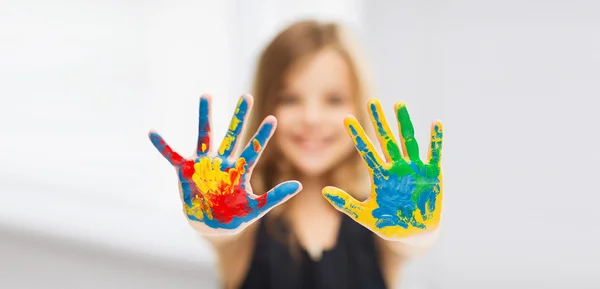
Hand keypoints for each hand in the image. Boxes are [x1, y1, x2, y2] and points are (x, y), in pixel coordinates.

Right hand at [149, 94, 301, 234]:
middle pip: (233, 135)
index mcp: (239, 170)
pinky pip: (172, 155)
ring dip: (206, 116)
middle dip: (239, 117)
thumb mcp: (256, 207)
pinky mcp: (186, 172)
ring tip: (207, 94)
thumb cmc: (234, 215)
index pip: (254, 149)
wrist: (211, 226)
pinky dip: (162, 145)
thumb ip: (275, 197)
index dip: (263, 135)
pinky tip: (152, 132)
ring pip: (205, 136)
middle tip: (247, 96)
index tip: (274, 118)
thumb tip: (298, 185)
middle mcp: (223, 162)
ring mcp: (204, 165)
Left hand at [322, 99, 442, 240]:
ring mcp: (414, 168)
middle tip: (371, 101)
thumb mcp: (364, 215)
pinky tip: (436, 123)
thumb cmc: (390, 224)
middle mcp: (397, 167)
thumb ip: (345, 203)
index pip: (366, 150)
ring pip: (408, 140)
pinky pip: (434, 154)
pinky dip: (436, 140)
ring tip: (398, 104)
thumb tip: (324, 191)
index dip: (357, 135)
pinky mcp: (432, 174)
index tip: (346, 119)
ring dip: (404, 123)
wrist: (415, 235)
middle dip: (379, 121)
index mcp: (381, 175)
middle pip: (386, 139)